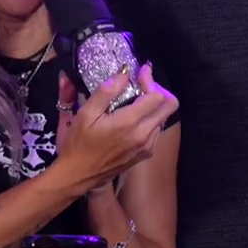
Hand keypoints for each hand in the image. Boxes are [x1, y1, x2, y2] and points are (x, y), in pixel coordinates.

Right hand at [53, 64, 176, 194]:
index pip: (156, 96)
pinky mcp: (145, 154)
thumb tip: (123, 75)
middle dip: (158, 91)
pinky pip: (157, 131)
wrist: (78, 175)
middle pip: (169, 106)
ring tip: (137, 99)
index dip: (150, 81)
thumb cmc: (79, 143)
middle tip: (142, 84)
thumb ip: (106, 91)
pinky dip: (151, 119)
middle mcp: (144, 136)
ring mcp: (147, 147)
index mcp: (129, 124)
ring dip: (155, 105)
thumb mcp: (86, 113)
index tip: (140, 72)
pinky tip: (135, 117)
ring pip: (164, 118)